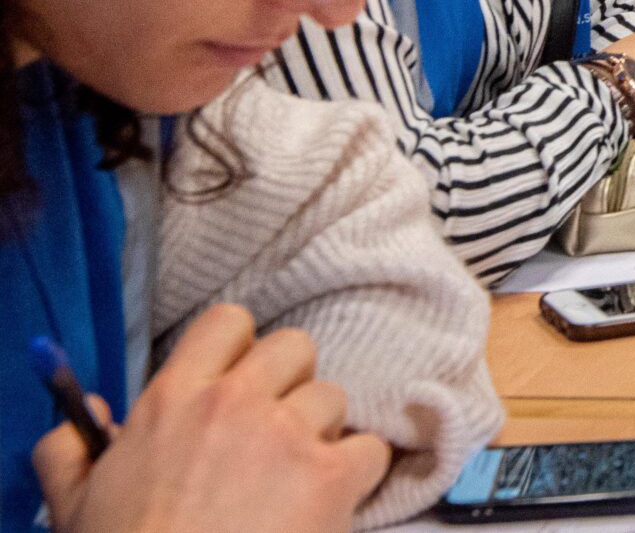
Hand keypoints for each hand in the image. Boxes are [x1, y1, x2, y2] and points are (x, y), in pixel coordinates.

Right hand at [38, 305, 389, 532]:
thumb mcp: (74, 504)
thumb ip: (73, 450)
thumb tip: (91, 413)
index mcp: (172, 399)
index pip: (228, 323)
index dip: (242, 349)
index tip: (240, 383)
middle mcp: (234, 401)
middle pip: (295, 347)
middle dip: (292, 384)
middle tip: (276, 430)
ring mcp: (287, 434)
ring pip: (334, 397)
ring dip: (322, 433)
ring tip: (297, 476)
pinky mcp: (330, 475)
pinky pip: (370, 448)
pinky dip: (359, 472)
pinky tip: (332, 498)